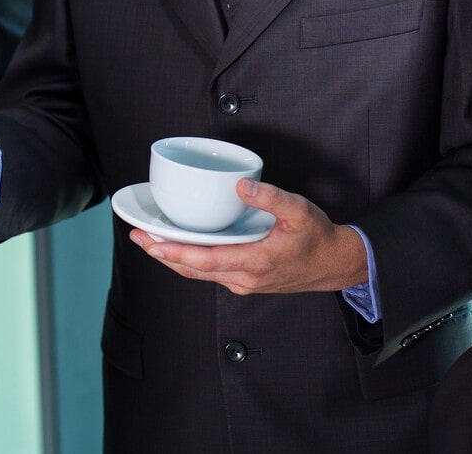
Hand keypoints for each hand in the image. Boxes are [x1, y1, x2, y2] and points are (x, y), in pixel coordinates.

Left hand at [130, 179, 367, 294]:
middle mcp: (244, 278)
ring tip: (149, 242)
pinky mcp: (245, 281)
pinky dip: (190, 263)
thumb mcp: (299, 211)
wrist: (334, 264)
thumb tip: (241, 186)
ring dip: (173, 260)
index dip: (174, 253)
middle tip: (136, 237)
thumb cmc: (317, 238)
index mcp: (255, 262)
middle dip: (162, 254)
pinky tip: (179, 250)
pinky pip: (210, 273)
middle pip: (193, 270)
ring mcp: (244, 283)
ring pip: (199, 274)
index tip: (150, 242)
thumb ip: (270, 197)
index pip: (205, 260)